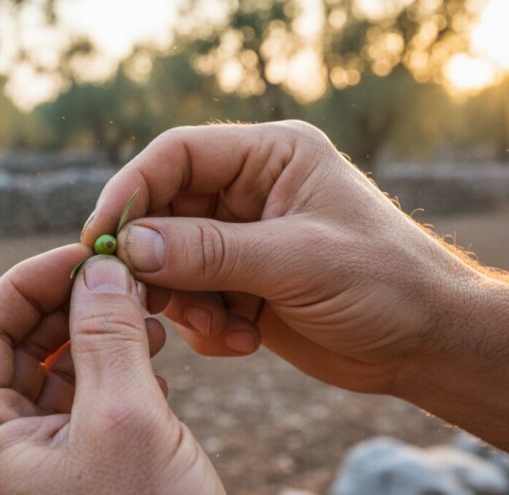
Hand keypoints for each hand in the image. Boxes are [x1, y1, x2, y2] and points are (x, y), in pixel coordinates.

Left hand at [0, 247, 223, 493]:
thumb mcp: (126, 418)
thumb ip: (107, 332)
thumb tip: (98, 268)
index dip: (29, 280)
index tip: (86, 254)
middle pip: (10, 345)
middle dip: (68, 306)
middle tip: (123, 278)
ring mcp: (19, 464)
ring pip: (45, 370)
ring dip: (93, 335)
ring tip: (147, 317)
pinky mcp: (58, 472)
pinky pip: (70, 402)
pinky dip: (106, 372)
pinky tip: (150, 363)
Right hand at [82, 121, 508, 446]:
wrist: (426, 345)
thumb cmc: (385, 283)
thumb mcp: (297, 260)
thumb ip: (210, 252)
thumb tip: (131, 248)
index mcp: (270, 157)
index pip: (178, 155)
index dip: (132, 188)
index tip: (100, 234)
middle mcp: (249, 192)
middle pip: (163, 211)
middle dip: (153, 259)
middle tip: (144, 297)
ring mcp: (241, 240)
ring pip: (169, 261)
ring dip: (183, 301)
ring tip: (221, 327)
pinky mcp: (238, 284)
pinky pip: (190, 298)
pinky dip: (203, 326)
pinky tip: (243, 342)